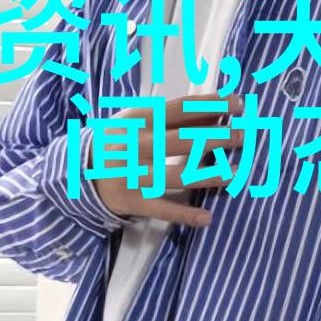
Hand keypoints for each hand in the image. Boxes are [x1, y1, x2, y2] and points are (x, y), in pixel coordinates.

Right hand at [91, 92, 244, 227]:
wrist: (76, 171)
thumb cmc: (119, 141)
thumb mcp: (137, 121)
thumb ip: (171, 117)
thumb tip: (215, 114)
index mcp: (139, 121)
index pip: (179, 110)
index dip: (209, 105)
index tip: (236, 103)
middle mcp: (136, 146)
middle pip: (181, 141)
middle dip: (215, 138)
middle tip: (243, 136)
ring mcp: (133, 175)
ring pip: (175, 176)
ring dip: (206, 176)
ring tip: (234, 173)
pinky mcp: (132, 201)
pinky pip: (161, 210)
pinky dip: (184, 215)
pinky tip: (207, 218)